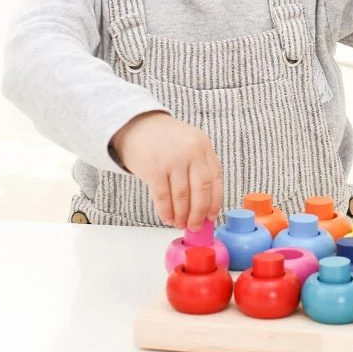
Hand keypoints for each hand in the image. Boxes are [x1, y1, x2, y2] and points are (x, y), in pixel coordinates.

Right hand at [109, 112, 222, 230]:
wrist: (137, 125)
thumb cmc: (165, 139)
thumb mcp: (189, 144)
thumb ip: (199, 167)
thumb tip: (204, 205)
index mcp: (203, 146)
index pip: (216, 178)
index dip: (215, 201)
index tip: (212, 216)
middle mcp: (190, 151)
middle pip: (201, 190)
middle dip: (199, 213)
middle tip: (196, 226)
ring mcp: (172, 160)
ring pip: (182, 196)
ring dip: (182, 215)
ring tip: (180, 223)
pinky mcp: (153, 169)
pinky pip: (163, 197)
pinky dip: (166, 211)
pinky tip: (167, 218)